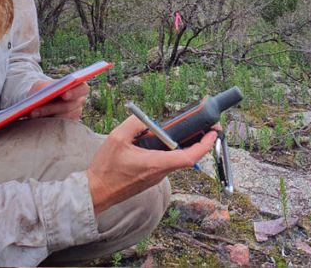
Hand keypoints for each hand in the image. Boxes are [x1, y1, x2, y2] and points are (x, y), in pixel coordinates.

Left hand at [27, 79, 88, 120]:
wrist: (39, 101)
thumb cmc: (42, 90)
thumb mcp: (41, 85)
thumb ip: (45, 87)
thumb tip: (45, 94)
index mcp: (79, 87)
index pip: (83, 89)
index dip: (74, 92)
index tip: (64, 95)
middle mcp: (79, 102)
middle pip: (69, 106)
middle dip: (51, 108)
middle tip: (35, 109)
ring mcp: (75, 114)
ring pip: (63, 118)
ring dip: (46, 116)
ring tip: (31, 115)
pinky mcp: (68, 125)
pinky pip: (59, 126)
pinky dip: (46, 123)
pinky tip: (36, 121)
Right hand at [86, 116, 219, 214]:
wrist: (97, 192)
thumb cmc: (106, 168)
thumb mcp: (116, 139)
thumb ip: (134, 124)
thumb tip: (147, 119)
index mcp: (156, 163)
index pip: (189, 157)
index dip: (205, 145)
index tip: (214, 133)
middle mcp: (160, 172)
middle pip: (187, 156)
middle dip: (199, 141)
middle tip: (205, 126)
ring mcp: (157, 177)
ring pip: (177, 159)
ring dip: (184, 145)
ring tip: (184, 127)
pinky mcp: (152, 178)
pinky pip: (167, 162)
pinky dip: (170, 150)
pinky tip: (162, 140)